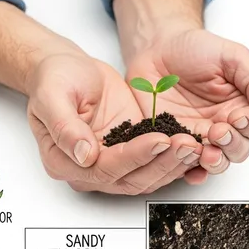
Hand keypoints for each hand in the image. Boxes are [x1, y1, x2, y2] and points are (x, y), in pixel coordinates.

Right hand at [26, 53, 202, 193]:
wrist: (68, 69)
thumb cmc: (55, 79)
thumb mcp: (53, 95)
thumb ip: (64, 126)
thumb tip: (84, 154)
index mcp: (64, 162)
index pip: (105, 169)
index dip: (134, 157)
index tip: (158, 139)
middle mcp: (90, 171)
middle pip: (132, 179)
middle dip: (162, 163)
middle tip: (187, 144)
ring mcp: (114, 164)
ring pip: (148, 176)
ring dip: (173, 164)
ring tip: (195, 145)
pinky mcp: (133, 153)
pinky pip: (157, 164)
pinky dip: (176, 159)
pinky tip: (195, 146)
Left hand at [113, 0, 248, 181]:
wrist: (156, 47)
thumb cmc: (195, 48)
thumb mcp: (232, 56)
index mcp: (241, 106)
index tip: (239, 116)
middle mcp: (223, 125)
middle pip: (239, 150)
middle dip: (231, 145)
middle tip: (218, 131)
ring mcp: (198, 137)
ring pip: (216, 161)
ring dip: (214, 161)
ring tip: (205, 151)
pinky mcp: (174, 142)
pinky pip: (185, 165)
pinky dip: (188, 171)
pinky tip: (188, 168)